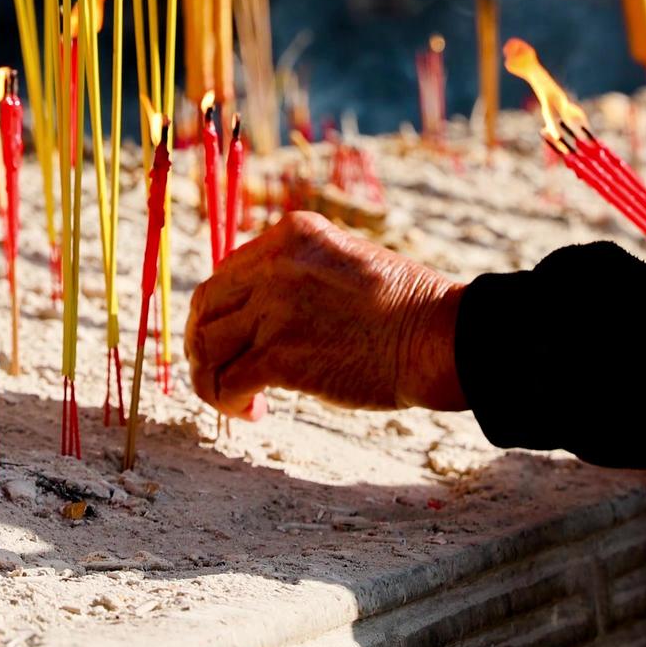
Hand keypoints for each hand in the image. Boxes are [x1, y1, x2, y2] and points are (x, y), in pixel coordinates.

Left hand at [185, 211, 465, 416]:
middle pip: (205, 305)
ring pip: (206, 345)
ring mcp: (274, 308)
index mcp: (293, 234)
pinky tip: (253, 412)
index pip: (227, 271)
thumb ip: (302, 274)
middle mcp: (275, 265)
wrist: (441, 337)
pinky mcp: (279, 355)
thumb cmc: (407, 310)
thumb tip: (261, 312)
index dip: (222, 311)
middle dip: (204, 343)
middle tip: (222, 373)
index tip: (235, 339)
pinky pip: (225, 381)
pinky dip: (228, 403)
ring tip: (238, 400)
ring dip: (211, 378)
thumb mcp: (347, 262)